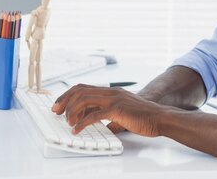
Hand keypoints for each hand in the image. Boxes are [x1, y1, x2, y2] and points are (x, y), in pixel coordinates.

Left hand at [51, 84, 166, 136]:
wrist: (160, 117)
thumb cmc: (144, 116)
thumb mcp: (123, 112)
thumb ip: (111, 115)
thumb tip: (103, 124)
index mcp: (111, 92)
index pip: (83, 87)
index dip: (68, 95)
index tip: (59, 105)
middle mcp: (110, 92)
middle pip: (80, 90)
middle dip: (64, 100)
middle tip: (56, 112)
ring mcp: (114, 99)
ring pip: (84, 100)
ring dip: (72, 111)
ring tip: (68, 122)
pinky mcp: (117, 109)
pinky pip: (94, 114)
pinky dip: (82, 123)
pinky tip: (77, 129)